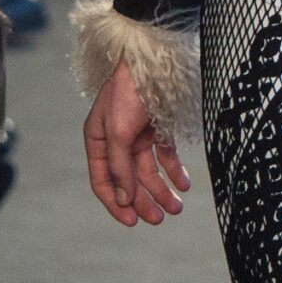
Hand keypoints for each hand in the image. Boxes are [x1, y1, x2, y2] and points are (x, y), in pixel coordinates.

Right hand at [82, 59, 189, 225]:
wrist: (150, 60)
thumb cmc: (126, 91)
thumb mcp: (119, 132)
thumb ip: (120, 167)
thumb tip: (124, 198)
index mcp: (98, 141)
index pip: (103, 181)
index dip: (116, 203)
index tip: (132, 221)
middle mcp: (116, 141)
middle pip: (129, 180)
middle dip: (143, 201)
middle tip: (159, 219)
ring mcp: (138, 135)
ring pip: (149, 172)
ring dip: (162, 190)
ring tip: (177, 207)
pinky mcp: (158, 129)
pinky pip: (166, 156)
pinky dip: (174, 171)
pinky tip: (183, 184)